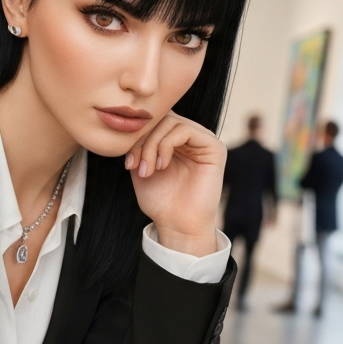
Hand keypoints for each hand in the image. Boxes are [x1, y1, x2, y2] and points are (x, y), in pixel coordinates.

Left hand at [124, 113, 224, 256]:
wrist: (177, 225)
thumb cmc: (161, 201)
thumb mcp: (140, 167)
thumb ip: (138, 143)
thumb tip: (133, 122)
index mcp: (175, 141)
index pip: (155, 121)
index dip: (137, 136)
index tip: (127, 163)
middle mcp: (191, 138)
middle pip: (162, 118)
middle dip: (143, 140)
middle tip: (135, 165)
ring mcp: (203, 141)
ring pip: (171, 122)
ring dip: (152, 145)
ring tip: (147, 170)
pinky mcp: (214, 147)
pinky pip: (185, 130)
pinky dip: (166, 145)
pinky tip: (161, 165)